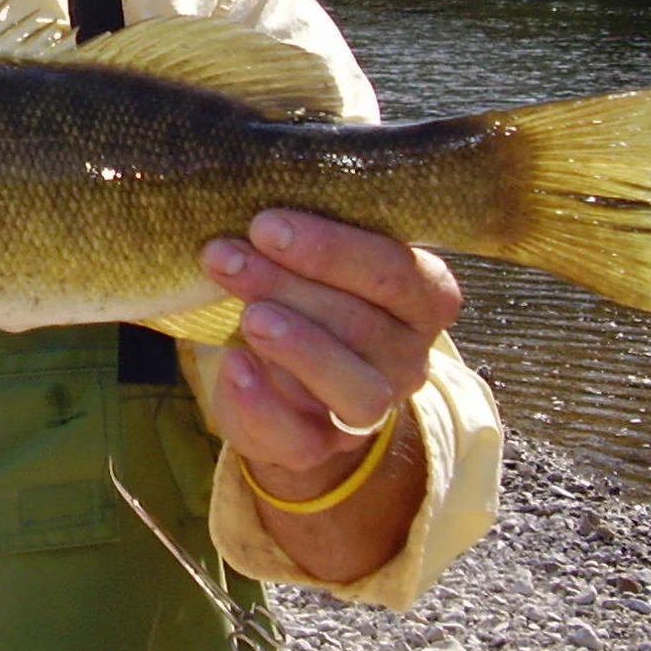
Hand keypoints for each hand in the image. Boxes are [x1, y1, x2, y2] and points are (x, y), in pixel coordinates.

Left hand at [201, 209, 460, 506]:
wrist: (284, 380)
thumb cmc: (303, 293)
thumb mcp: (312, 259)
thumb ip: (300, 236)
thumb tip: (248, 204)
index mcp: (422, 295)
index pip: (394, 269)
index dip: (331, 248)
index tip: (264, 224)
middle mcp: (409, 356)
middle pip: (363, 323)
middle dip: (289, 285)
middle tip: (228, 256)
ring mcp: (373, 408)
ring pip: (356, 390)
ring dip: (298, 347)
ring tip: (248, 315)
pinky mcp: (323, 446)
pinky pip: (303, 440)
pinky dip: (263, 404)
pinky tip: (234, 367)